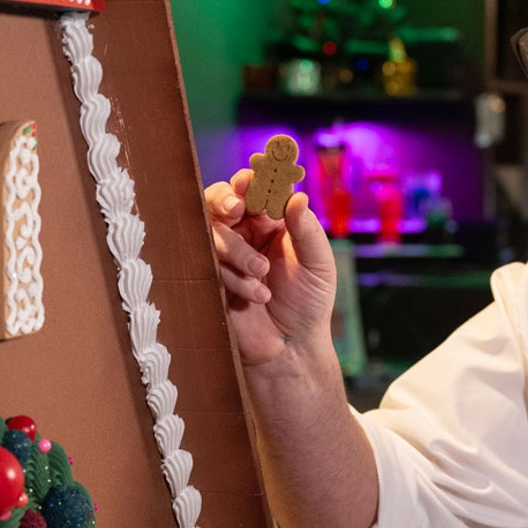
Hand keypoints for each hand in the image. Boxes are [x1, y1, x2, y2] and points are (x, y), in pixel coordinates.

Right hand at [205, 170, 336, 367]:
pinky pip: (209, 265)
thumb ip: (307, 231)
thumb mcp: (318, 264)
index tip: (250, 180)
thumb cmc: (308, 303)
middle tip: (236, 207)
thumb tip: (297, 196)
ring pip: (212, 232)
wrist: (290, 347)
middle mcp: (245, 234)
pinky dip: (234, 279)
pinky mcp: (211, 279)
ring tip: (262, 273)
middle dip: (223, 199)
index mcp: (272, 222)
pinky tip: (257, 296)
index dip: (250, 181)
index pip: (256, 190)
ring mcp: (225, 256)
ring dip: (237, 250)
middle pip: (220, 201)